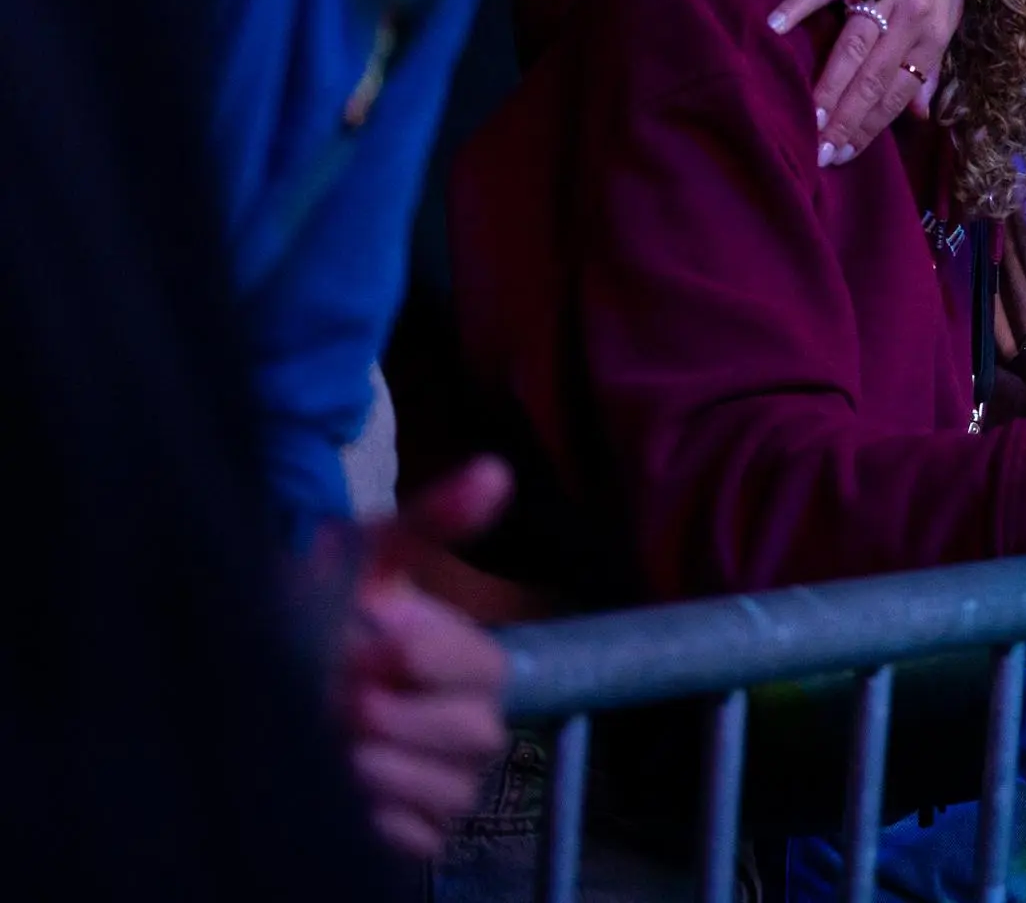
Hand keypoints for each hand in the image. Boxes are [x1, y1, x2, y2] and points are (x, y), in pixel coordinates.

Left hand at [340, 458, 513, 858]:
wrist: (244, 704)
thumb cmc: (312, 628)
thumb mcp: (360, 567)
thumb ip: (427, 524)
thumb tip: (499, 469)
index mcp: (466, 662)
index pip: (485, 665)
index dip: (428, 657)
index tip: (374, 645)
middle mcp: (469, 725)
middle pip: (476, 732)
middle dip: (400, 716)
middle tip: (341, 701)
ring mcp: (447, 787)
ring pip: (452, 790)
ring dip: (380, 767)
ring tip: (331, 747)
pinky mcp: (417, 838)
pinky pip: (419, 837)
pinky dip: (374, 818)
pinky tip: (335, 791)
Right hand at [767, 0, 967, 166]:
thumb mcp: (949, 14)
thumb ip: (934, 65)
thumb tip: (924, 115)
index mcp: (934, 33)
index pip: (898, 93)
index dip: (871, 128)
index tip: (844, 157)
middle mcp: (910, 16)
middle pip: (874, 80)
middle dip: (846, 122)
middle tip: (820, 154)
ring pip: (853, 48)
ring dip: (829, 86)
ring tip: (808, 118)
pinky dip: (798, 6)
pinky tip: (775, 28)